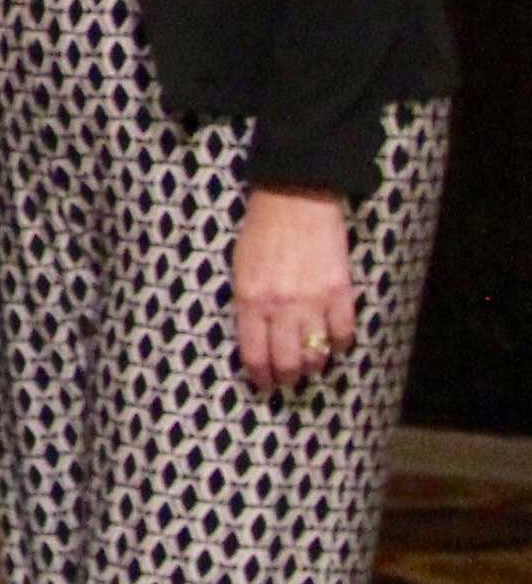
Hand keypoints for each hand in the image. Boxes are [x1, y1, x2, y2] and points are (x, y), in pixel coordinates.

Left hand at [234, 184, 358, 393]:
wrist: (296, 200)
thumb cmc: (261, 232)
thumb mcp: (240, 271)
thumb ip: (247, 305)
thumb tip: (256, 337)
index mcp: (250, 301)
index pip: (254, 354)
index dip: (260, 376)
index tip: (264, 384)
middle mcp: (280, 307)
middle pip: (286, 361)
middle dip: (286, 377)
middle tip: (288, 379)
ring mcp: (313, 301)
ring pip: (316, 353)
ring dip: (314, 364)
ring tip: (311, 363)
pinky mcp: (340, 292)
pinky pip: (343, 333)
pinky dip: (340, 344)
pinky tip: (334, 342)